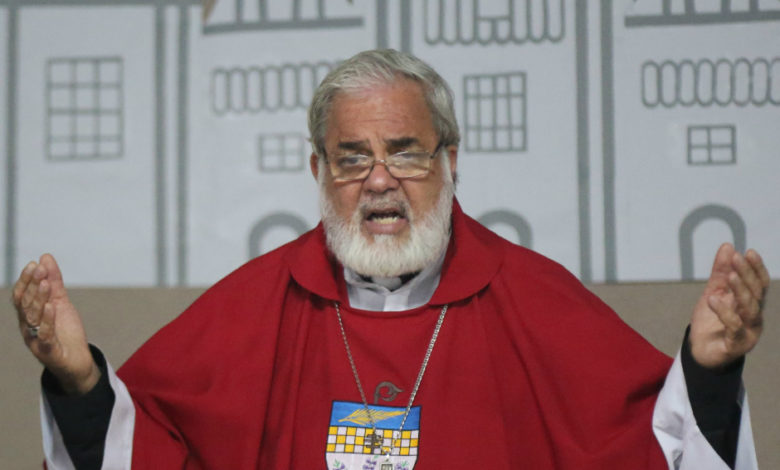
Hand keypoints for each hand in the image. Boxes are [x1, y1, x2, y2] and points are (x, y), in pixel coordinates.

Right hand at [11, 254, 99, 394]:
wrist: (76, 360)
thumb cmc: (65, 331)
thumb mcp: (61, 302)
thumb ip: (54, 282)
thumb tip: (45, 257)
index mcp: (29, 315)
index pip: (22, 295)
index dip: (26, 280)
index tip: (34, 264)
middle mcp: (28, 327)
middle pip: (25, 304)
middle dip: (30, 285)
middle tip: (39, 270)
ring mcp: (36, 339)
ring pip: (32, 318)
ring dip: (38, 299)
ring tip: (45, 284)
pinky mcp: (48, 351)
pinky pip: (45, 335)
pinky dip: (47, 320)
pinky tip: (51, 307)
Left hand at [689, 243, 770, 368]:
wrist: (699, 351)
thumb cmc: (711, 321)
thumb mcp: (713, 292)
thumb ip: (720, 272)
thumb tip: (727, 246)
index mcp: (751, 304)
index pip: (759, 284)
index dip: (756, 268)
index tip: (747, 252)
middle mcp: (754, 317)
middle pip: (756, 294)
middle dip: (747, 275)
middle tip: (737, 259)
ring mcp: (748, 332)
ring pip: (749, 309)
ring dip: (740, 290)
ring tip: (728, 276)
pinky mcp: (736, 345)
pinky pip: (734, 327)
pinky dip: (724, 312)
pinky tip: (712, 299)